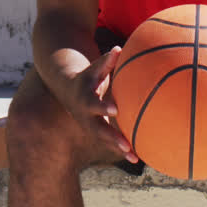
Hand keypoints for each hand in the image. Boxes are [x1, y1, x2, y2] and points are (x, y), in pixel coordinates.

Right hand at [60, 46, 139, 163]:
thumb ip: (106, 61)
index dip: (102, 107)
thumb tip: (118, 49)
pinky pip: (109, 142)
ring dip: (119, 148)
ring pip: (104, 139)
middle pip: (98, 129)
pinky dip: (122, 149)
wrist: (68, 90)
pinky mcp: (96, 132)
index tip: (115, 110)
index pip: (93, 104)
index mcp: (85, 99)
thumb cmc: (88, 76)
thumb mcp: (94, 68)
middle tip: (126, 145)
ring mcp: (90, 126)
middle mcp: (85, 116)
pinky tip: (137, 157)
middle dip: (111, 137)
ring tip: (135, 157)